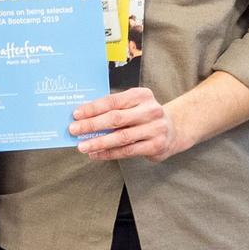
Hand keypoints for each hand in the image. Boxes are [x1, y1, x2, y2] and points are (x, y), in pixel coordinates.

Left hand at [68, 87, 185, 162]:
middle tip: (73, 130)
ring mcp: (155, 129)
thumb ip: (113, 108)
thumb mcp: (134, 104)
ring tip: (82, 146)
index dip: (92, 108)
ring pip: (121, 137)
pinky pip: (127, 151)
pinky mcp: (156, 146)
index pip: (112, 101)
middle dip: (91, 125)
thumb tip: (83, 116)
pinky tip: (96, 154)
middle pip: (115, 118)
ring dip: (98, 142)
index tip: (76, 114)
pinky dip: (109, 153)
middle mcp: (150, 110)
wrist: (174, 129)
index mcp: (141, 95)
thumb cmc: (144, 115)